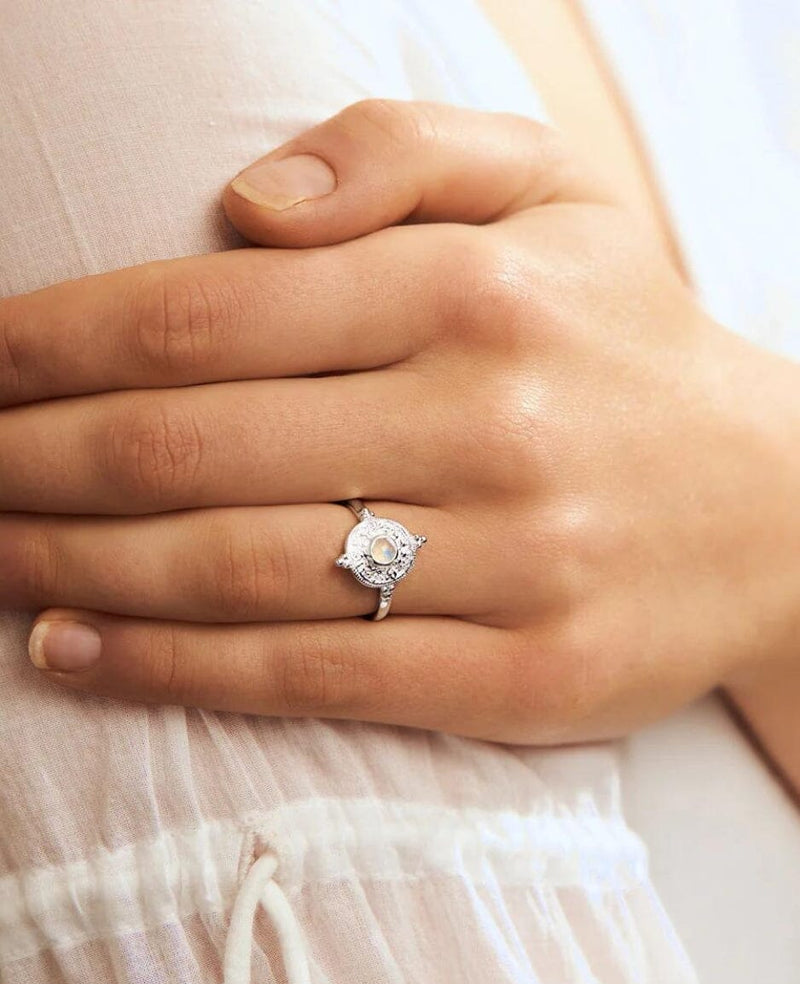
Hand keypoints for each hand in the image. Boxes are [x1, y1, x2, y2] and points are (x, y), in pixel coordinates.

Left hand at [4, 101, 798, 742]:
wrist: (776, 514)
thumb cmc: (634, 349)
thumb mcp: (555, 196)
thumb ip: (402, 153)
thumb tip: (243, 200)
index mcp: (476, 290)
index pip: (208, 311)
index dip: (56, 343)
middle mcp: (490, 420)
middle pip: (193, 447)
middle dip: (33, 462)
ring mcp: (512, 560)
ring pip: (235, 569)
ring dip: (73, 566)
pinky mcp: (524, 674)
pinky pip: (314, 674)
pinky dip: (173, 668)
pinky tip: (73, 649)